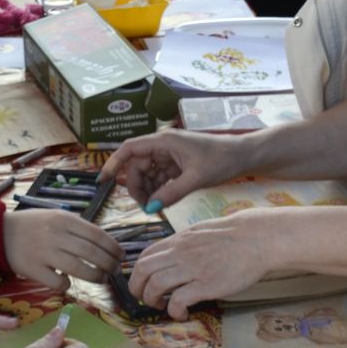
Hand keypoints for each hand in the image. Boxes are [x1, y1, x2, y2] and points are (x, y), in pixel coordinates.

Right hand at [2, 209, 123, 291]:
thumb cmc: (33, 225)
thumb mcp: (56, 216)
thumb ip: (78, 229)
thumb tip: (105, 246)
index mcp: (64, 219)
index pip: (97, 234)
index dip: (113, 247)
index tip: (120, 256)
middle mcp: (55, 234)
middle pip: (91, 252)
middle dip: (109, 264)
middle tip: (115, 270)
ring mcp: (44, 252)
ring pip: (78, 268)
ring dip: (95, 276)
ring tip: (101, 279)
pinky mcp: (33, 269)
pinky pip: (57, 282)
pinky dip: (67, 285)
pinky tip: (67, 282)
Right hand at [102, 128, 249, 213]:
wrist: (243, 156)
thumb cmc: (221, 159)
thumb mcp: (195, 179)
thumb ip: (171, 193)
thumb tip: (150, 207)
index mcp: (163, 141)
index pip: (129, 149)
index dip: (114, 163)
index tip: (103, 180)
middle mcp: (163, 146)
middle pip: (137, 166)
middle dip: (138, 186)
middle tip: (145, 206)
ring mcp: (169, 155)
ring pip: (148, 173)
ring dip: (149, 190)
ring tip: (157, 205)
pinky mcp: (176, 164)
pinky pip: (159, 177)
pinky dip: (159, 190)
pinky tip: (165, 200)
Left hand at [130, 211, 271, 319]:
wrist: (259, 238)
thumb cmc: (235, 235)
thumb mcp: (201, 232)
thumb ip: (184, 245)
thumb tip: (173, 256)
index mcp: (179, 240)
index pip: (146, 255)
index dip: (138, 273)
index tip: (143, 283)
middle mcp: (181, 253)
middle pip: (143, 270)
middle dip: (137, 288)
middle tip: (145, 299)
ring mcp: (193, 268)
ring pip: (155, 285)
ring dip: (152, 300)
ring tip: (162, 306)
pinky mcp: (207, 285)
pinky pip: (178, 300)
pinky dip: (174, 310)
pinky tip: (181, 313)